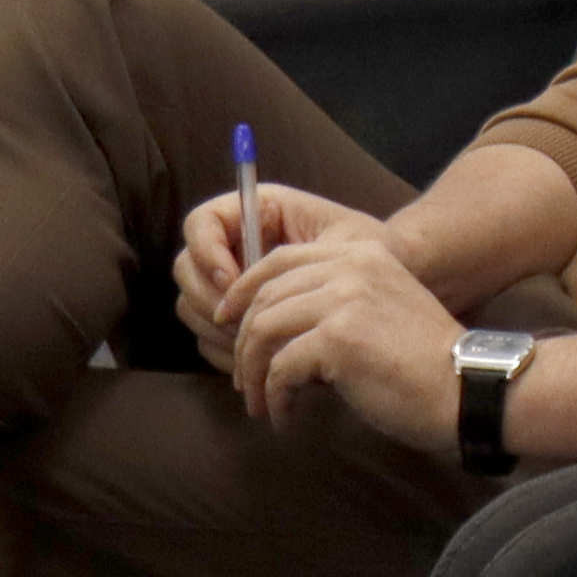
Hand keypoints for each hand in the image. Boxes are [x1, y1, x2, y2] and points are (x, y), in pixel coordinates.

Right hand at [171, 177, 378, 340]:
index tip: (233, 281)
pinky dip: (224, 353)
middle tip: (243, 326)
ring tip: (255, 348)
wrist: (391, 283)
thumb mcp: (348, 241)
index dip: (206, 251)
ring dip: (215, 331)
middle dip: (209, 299)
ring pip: (191, 306)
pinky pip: (206, 338)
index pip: (201, 223)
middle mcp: (236, 245)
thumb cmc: (374, 251)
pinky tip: (256, 365)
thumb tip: (246, 281)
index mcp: (258, 212)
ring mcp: (230, 284)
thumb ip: (300, 253)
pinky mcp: (234, 319)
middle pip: (186, 269)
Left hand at [213, 217, 468, 448]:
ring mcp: (342, 300)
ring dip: (252, 374)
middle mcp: (350, 266)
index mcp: (361, 253)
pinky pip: (280, 370)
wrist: (466, 388)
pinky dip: (275, 400)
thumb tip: (274, 324)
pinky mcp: (337, 339)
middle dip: (243, 342)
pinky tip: (286, 420)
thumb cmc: (425, 362)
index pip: (279, 260)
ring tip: (259, 404)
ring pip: (264, 331)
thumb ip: (337, 300)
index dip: (243, 291)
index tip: (228, 323)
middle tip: (243, 380)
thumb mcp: (383, 307)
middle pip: (264, 296)